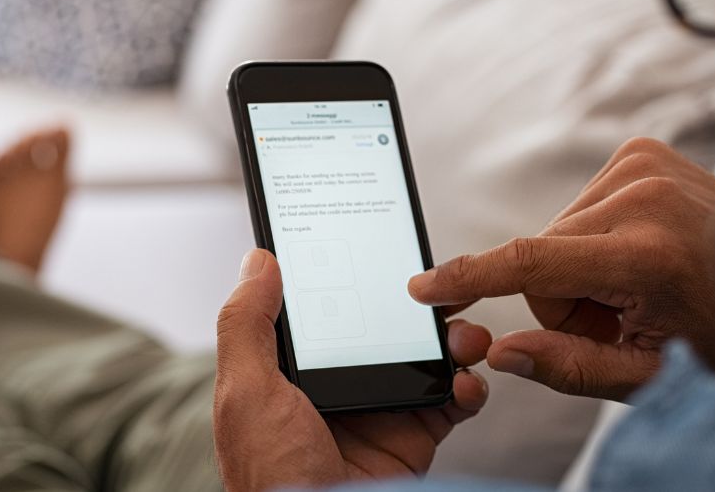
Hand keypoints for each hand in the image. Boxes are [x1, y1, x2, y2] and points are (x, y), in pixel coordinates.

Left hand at [214, 250, 490, 491]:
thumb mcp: (246, 392)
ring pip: (426, 356)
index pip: (326, 308)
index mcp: (293, 371)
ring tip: (463, 336)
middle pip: (387, 326)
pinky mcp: (414, 438)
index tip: (378, 245)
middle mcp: (339, 386)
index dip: (352, 276)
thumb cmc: (272, 478)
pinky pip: (452, 401)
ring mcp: (380, 411)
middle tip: (441, 289)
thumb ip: (248, 325)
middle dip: (419, 304)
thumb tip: (258, 260)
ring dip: (453, 338)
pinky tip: (466, 381)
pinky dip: (469, 386)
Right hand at [409, 138, 714, 401]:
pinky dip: (596, 236)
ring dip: (581, 266)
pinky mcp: (644, 151)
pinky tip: (640, 250)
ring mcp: (646, 164)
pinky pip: (579, 204)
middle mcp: (644, 196)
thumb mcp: (650, 375)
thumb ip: (569, 367)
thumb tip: (500, 354)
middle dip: (564, 297)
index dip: (469, 278)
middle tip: (622, 316)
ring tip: (639, 283)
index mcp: (647, 256)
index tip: (422, 286)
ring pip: (556, 232)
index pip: (531, 263)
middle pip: (540, 257)